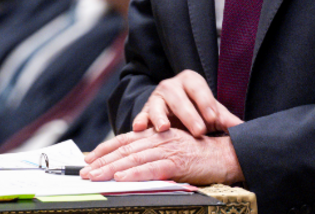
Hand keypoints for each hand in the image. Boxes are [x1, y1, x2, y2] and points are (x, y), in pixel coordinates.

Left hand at [81, 128, 243, 184]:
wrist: (229, 154)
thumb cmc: (201, 155)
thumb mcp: (174, 151)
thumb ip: (154, 155)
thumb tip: (131, 166)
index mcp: (158, 135)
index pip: (126, 140)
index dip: (106, 149)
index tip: (89, 158)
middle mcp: (160, 139)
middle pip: (125, 150)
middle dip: (102, 161)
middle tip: (85, 172)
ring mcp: (169, 150)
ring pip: (134, 159)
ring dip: (112, 168)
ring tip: (95, 176)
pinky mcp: (179, 162)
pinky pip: (153, 168)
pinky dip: (135, 174)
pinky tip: (121, 178)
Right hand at [132, 70, 240, 136]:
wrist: (176, 111)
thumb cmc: (198, 110)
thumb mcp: (212, 112)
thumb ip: (226, 119)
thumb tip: (245, 129)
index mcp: (191, 80)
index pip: (199, 88)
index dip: (206, 102)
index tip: (214, 118)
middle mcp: (171, 85)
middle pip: (178, 97)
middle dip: (189, 114)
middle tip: (199, 131)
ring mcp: (156, 97)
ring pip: (158, 105)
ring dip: (160, 117)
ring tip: (164, 127)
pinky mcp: (145, 111)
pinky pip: (142, 115)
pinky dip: (140, 121)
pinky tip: (139, 129)